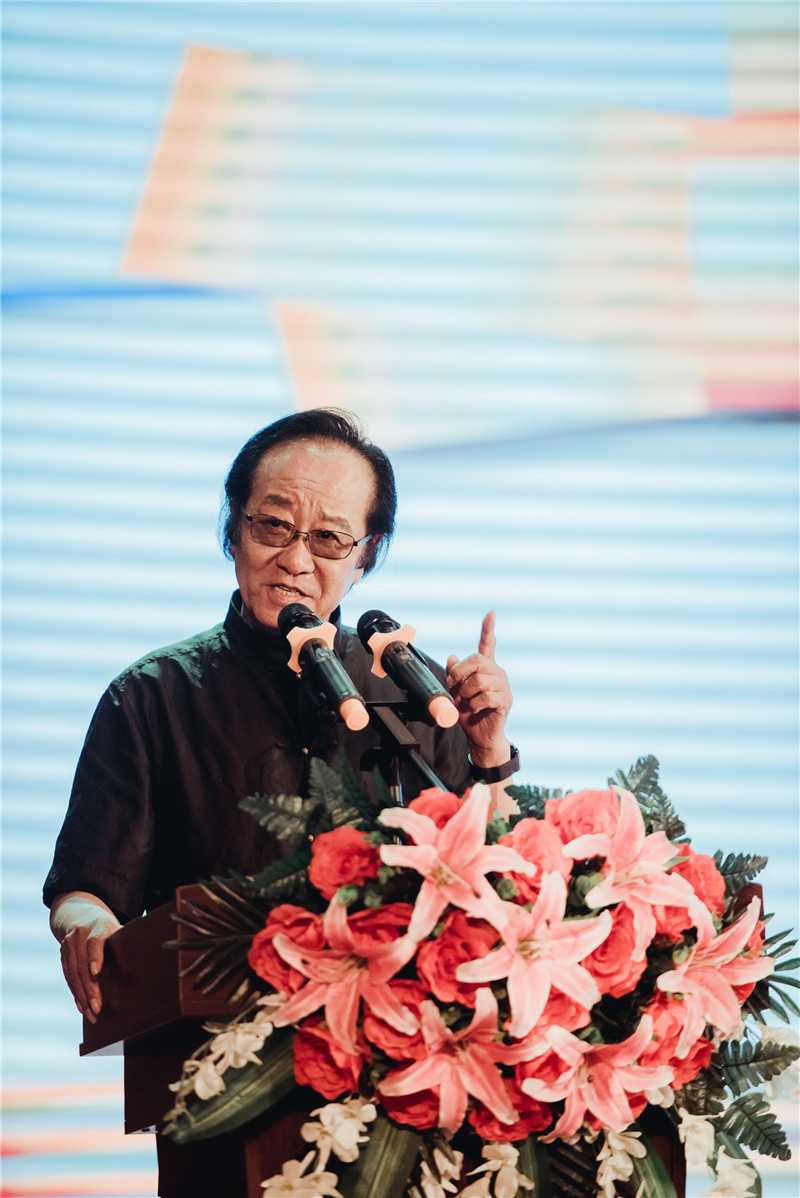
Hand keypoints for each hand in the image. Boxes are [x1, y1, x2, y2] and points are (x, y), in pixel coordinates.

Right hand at [50, 892, 120, 1022]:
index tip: (96, 971)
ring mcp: (68, 945)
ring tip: (91, 1014)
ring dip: (82, 996)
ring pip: (73, 974)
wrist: (79, 915)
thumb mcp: (117, 929)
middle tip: (97, 1008)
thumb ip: (127, 943)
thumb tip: (150, 959)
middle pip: (82, 964)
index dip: (95, 956)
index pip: (95, 942)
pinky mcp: (63, 955)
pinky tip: (82, 1007)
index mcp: (98, 926)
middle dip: (89, 988)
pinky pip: (68, 978)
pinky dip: (75, 994)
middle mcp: (79, 935)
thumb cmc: (106, 927)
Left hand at [446, 611, 512, 766]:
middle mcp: (498, 674)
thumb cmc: (470, 713)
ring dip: (466, 694)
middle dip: (460, 674)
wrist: (481, 736)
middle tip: (455, 688)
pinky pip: (485, 697)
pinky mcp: (505, 701)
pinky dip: (475, 705)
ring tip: (468, 702)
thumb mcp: (456, 692)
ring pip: (479, 681)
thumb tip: (452, 657)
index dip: (488, 629)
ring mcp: (503, 687)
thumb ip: (454, 675)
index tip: (491, 613)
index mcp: (486, 669)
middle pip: (477, 661)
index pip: (488, 644)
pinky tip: (476, 709)